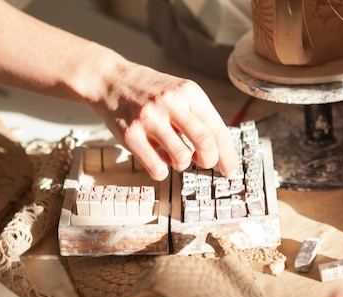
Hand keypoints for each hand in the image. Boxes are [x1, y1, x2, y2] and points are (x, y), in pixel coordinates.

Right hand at [91, 62, 239, 180]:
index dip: (228, 155)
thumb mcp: (179, 93)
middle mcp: (171, 103)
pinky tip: (157, 161)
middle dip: (209, 161)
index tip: (231, 171)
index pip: (218, 129)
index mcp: (189, 92)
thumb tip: (220, 152)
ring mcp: (149, 119)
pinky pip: (157, 168)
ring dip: (182, 165)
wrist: (111, 79)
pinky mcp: (130, 135)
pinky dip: (161, 171)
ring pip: (182, 158)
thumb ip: (199, 117)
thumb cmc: (150, 92)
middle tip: (203, 163)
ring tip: (174, 156)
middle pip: (205, 143)